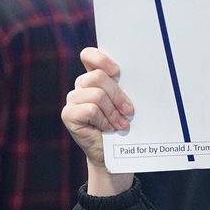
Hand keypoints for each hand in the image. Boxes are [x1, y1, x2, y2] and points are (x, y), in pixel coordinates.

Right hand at [61, 47, 134, 194]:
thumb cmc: (123, 125)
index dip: (101, 59)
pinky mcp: (68, 114)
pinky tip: (107, 129)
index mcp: (94, 77)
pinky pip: (90, 109)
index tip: (117, 71)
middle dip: (118, 95)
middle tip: (129, 111)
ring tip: (120, 124)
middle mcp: (81, 86)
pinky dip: (104, 120)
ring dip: (113, 111)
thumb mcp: (127, 103)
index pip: (89, 55)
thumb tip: (142, 75)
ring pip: (97, 94)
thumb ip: (125, 87)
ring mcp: (73, 99)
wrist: (114, 154)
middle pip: (98, 77)